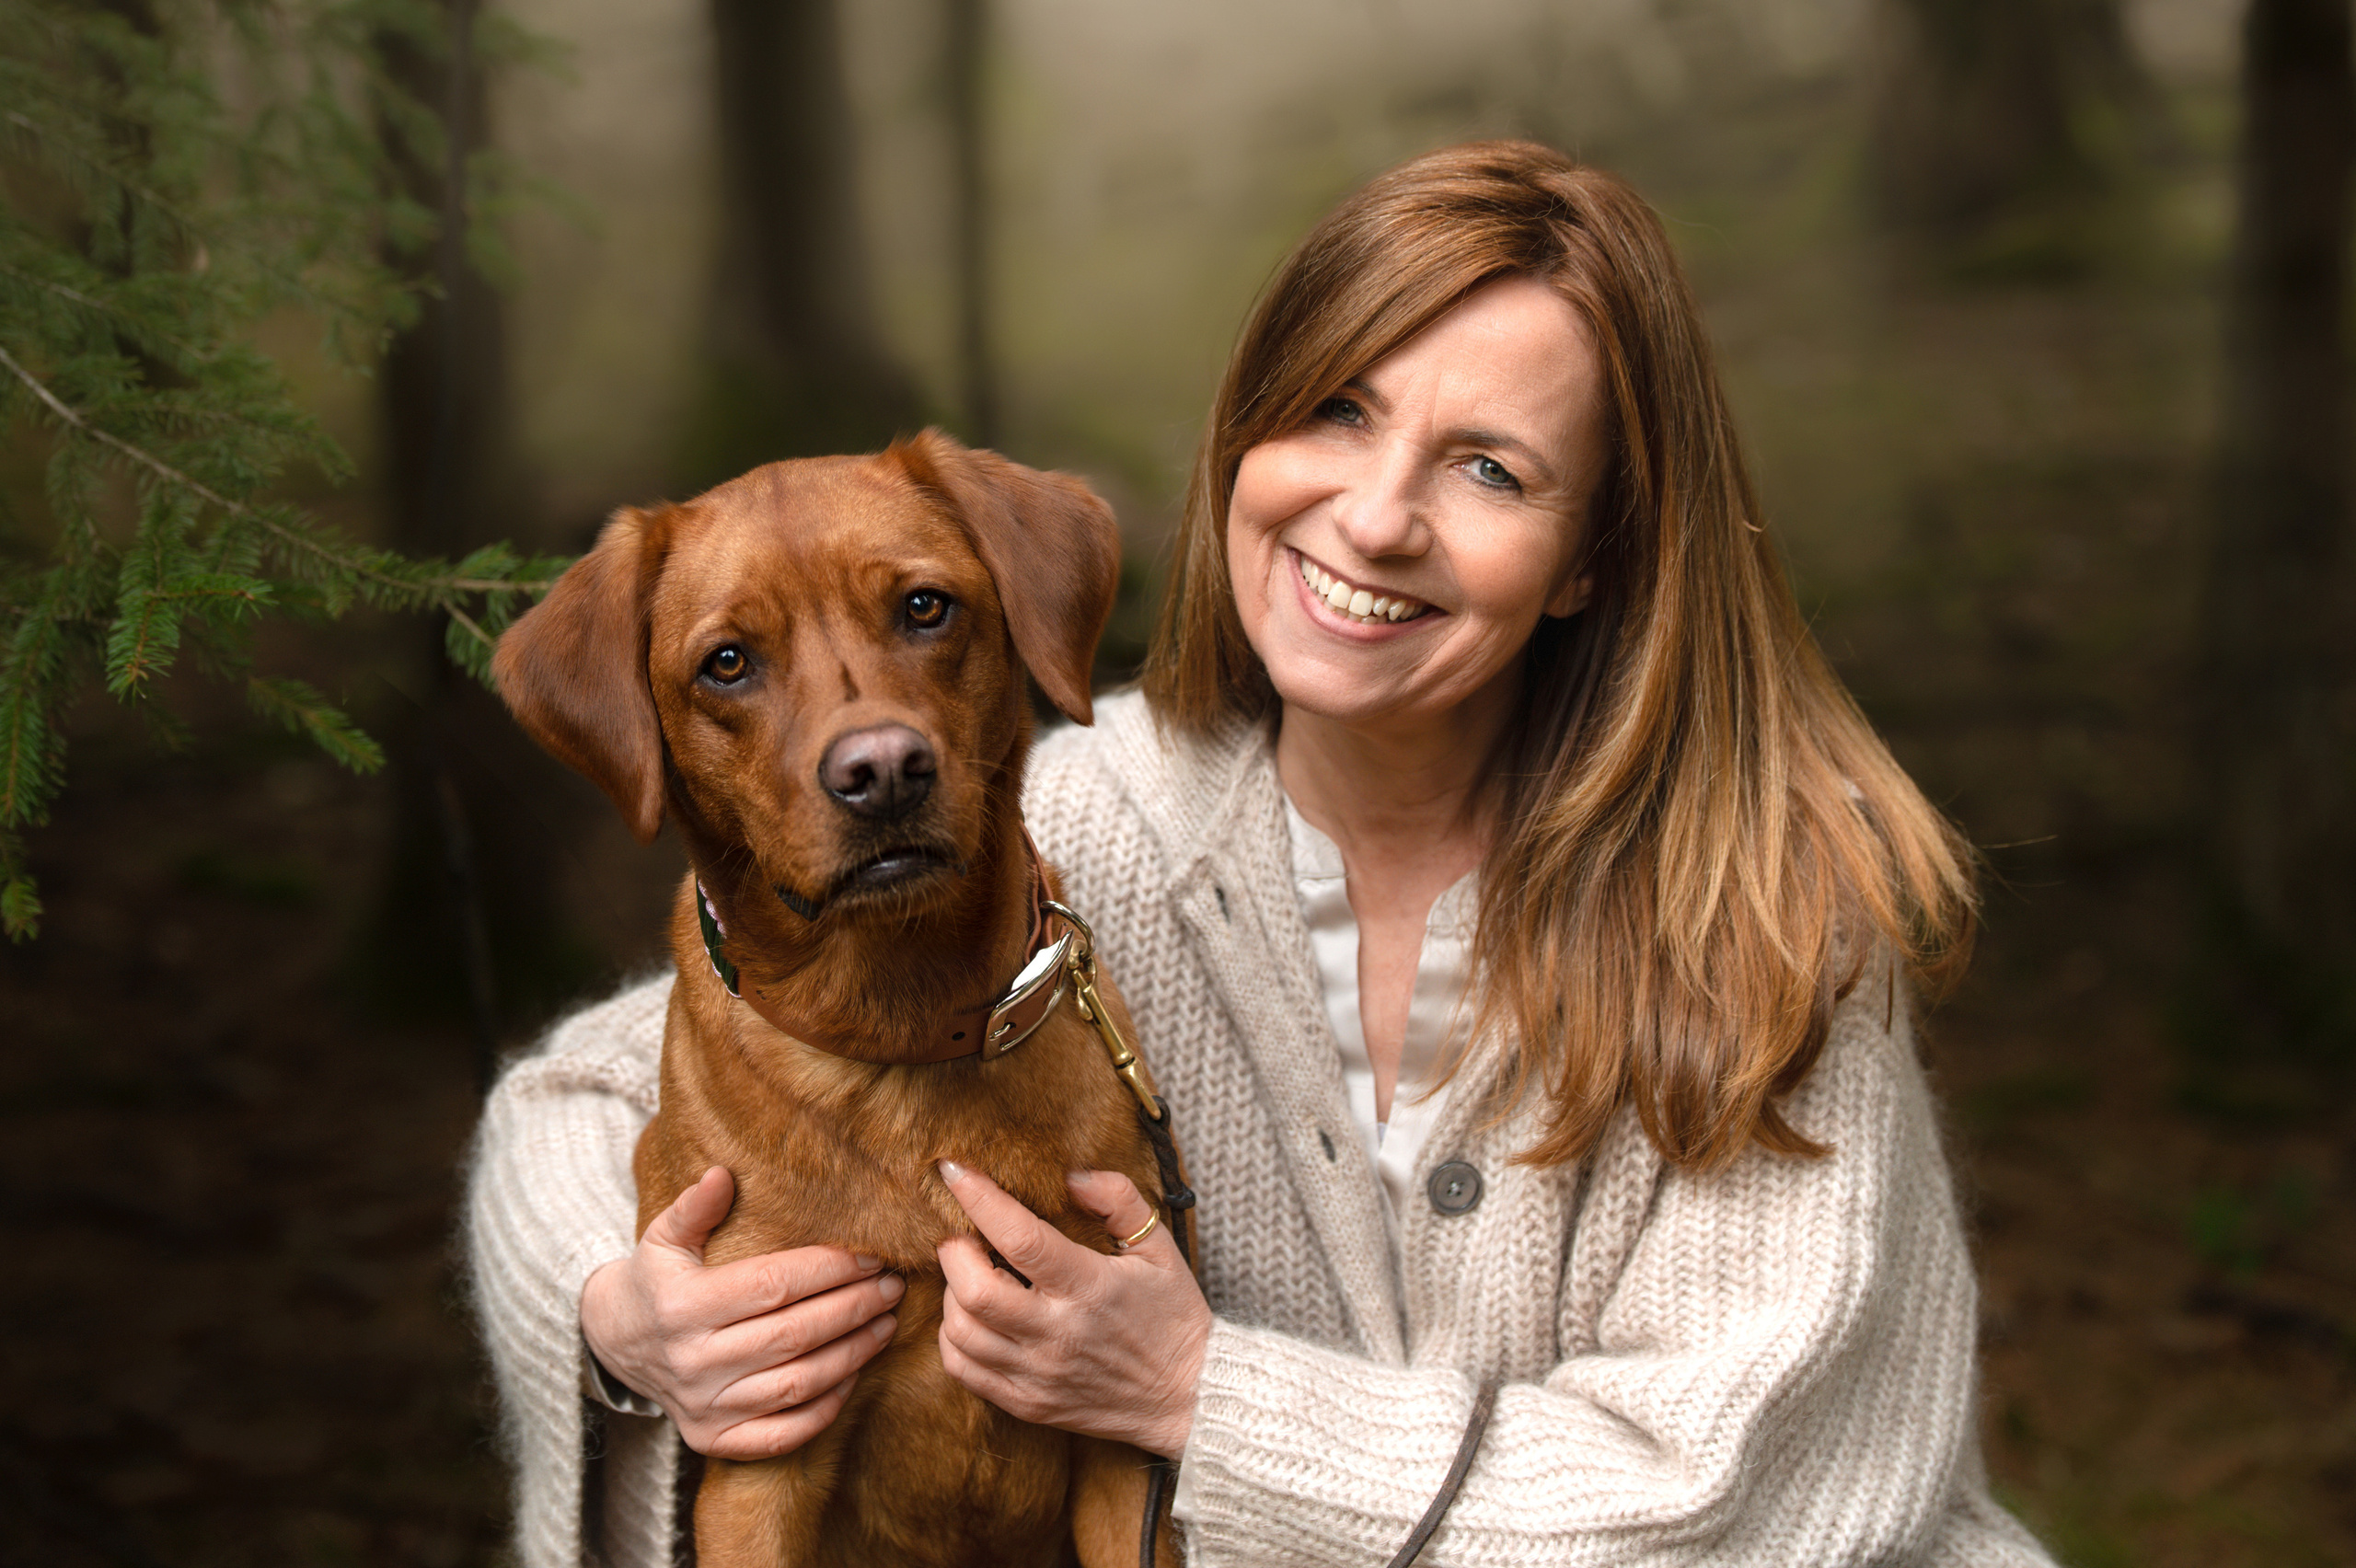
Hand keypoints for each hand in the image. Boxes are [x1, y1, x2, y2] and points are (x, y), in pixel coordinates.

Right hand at [579, 1166, 904, 1459]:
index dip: (828, 1269)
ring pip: (796, 1384)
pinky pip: (781, 1433)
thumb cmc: (655, 1280)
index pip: (772, 1285)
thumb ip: (693, 1208)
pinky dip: (824, 1408)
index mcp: (682, 1306)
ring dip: (852, 1354)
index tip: (870, 1255)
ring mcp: (704, 1407)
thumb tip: (723, 1174)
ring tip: (886, 1324)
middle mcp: (693, 1362)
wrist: (613, 1344)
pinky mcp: (713, 1439)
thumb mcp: (662, 1239)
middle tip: (891, 1287)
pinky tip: (854, 1375)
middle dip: (852, 1307)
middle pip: (793, 1335)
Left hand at [935, 1161, 1209, 1457]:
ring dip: (952, 1292)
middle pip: (973, 1291)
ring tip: (970, 1273)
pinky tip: (973, 1317)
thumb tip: (1071, 1176)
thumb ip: (1118, 1200)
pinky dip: (953, 1337)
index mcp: (1091, 1288)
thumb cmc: (1173, 1315)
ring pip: (960, 1331)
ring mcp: (1038, 1374)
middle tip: (961, 1232)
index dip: (979, 1199)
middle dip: (953, 1250)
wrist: (1189, 1398)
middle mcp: (1058, 1334)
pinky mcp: (1027, 1403)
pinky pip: (964, 1370)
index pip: (1021, 1239)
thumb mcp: (1159, 1247)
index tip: (953, 1169)